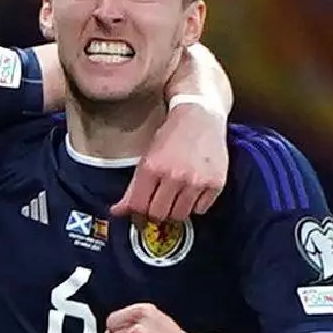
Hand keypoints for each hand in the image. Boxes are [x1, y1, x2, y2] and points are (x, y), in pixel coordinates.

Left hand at [111, 100, 227, 222]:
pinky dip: (194, 205)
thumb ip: (132, 188)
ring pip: (180, 216)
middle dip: (155, 213)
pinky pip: (201, 209)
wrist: (201, 117)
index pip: (138, 206)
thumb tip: (117, 212)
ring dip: (175, 211)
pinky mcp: (216, 184)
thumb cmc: (170, 136)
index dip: (136, 214)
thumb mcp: (146, 158)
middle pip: (159, 215)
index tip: (139, 214)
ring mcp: (197, 181)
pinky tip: (192, 191)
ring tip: (175, 197)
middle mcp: (175, 177)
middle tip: (158, 205)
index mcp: (152, 168)